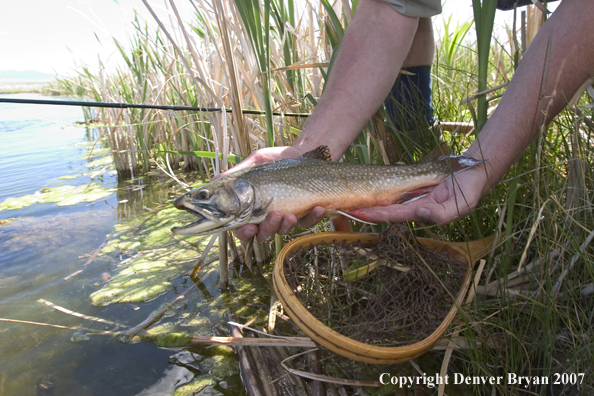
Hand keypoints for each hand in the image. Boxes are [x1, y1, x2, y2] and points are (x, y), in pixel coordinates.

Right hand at [221, 147, 325, 241]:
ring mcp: (287, 218)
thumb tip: (214, 180)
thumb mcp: (255, 162)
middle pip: (263, 235)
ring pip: (284, 232)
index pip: (242, 228)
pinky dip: (313, 217)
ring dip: (286, 226)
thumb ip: (237, 174)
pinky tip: (318, 208)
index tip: (249, 227)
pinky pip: (309, 222)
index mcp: (251, 208)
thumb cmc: (275, 159)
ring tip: (290, 214)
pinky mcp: (306, 215)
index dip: (244, 232)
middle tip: (275, 214)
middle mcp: (267, 217)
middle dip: (268, 228)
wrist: (302, 152)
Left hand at [349, 166, 489, 224]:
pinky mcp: (413, 186)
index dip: (376, 215)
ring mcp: (413, 196)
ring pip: (386, 200)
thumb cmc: (469, 191)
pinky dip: (379, 190)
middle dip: (366, 209)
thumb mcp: (460, 205)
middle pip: (385, 209)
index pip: (394, 215)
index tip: (358, 212)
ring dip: (369, 200)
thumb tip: (420, 214)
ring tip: (349, 197)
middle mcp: (414, 207)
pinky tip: (366, 188)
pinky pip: (394, 189)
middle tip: (343, 205)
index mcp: (423, 213)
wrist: (475, 173)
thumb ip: (442, 214)